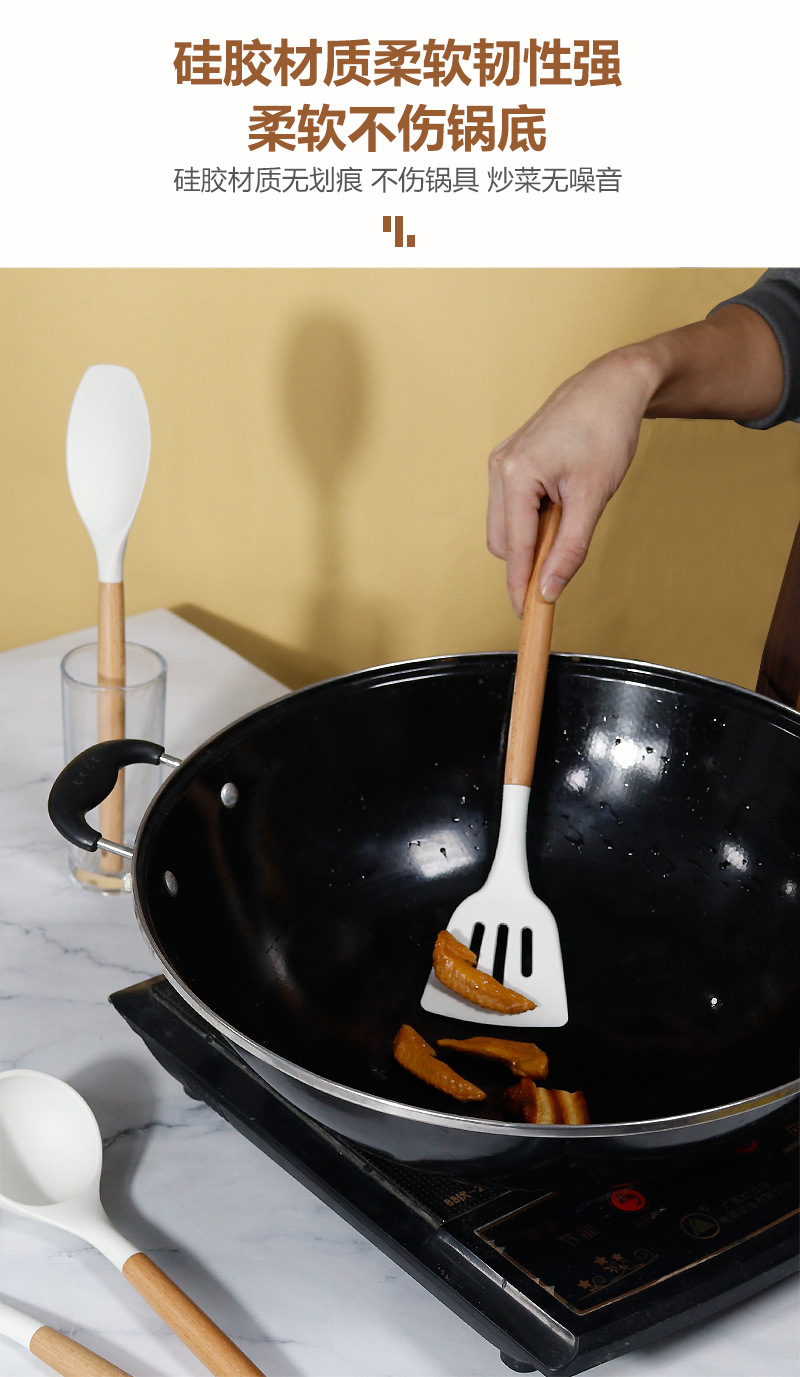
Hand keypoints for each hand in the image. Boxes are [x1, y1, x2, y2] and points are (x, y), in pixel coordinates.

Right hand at [487, 347, 659, 614]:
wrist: (611, 387)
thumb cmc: (606, 431)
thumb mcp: (594, 496)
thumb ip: (570, 548)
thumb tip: (550, 588)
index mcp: (516, 475)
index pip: (514, 549)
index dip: (521, 586)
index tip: (528, 616)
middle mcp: (499, 468)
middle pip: (505, 542)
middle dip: (531, 558)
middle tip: (568, 554)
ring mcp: (501, 464)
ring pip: (507, 527)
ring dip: (534, 537)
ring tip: (571, 513)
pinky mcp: (509, 462)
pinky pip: (512, 508)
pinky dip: (534, 520)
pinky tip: (561, 502)